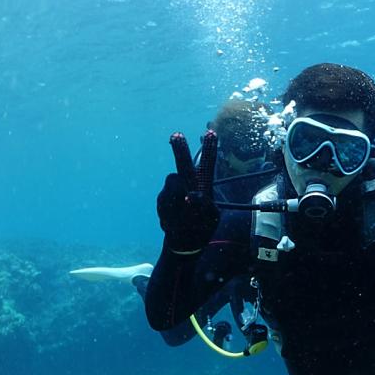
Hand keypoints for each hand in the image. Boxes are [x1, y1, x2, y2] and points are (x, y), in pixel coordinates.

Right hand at [157, 130, 219, 252]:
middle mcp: (187, 184)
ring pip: (172, 184)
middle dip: (180, 150)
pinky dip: (170, 213)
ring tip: (184, 215)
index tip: (211, 133)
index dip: (210, 148)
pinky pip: (164, 202)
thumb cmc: (201, 226)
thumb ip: (204, 206)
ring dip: (178, 197)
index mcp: (204, 185)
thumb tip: (191, 196)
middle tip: (176, 135)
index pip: (207, 163)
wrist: (184, 241)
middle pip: (184, 165)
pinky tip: (174, 222)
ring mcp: (173, 192)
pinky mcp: (162, 201)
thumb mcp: (211, 218)